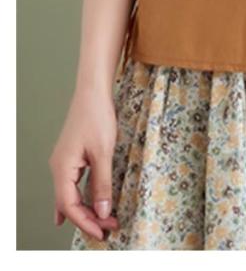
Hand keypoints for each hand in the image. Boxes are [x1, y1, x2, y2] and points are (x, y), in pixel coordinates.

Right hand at [49, 85, 119, 240]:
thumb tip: (103, 211)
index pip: (70, 206)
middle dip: (88, 219)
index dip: (86, 222)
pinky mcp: (71, 157)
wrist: (92, 92)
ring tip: (102, 223)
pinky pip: (72, 185)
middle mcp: (59, 168)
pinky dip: (78, 199)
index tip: (103, 232)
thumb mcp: (104, 152)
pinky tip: (79, 210)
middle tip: (109, 229)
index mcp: (62, 168)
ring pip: (70, 195)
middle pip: (69, 204)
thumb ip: (102, 183)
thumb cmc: (97, 117)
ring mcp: (63, 162)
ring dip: (86, 210)